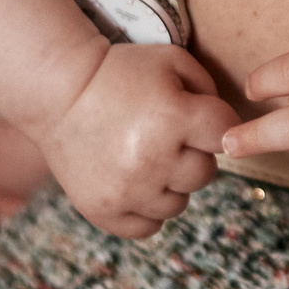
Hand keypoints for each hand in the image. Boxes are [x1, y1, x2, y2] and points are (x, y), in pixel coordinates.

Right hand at [41, 44, 238, 239]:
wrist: (59, 91)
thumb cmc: (120, 73)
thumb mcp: (171, 61)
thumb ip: (209, 90)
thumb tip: (228, 129)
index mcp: (173, 118)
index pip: (225, 134)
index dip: (215, 124)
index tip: (196, 119)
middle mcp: (153, 159)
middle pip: (205, 174)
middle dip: (193, 154)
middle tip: (165, 136)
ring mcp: (128, 190)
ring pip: (179, 204)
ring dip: (170, 184)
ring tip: (145, 157)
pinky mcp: (105, 211)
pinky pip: (149, 227)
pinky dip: (146, 209)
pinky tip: (134, 182)